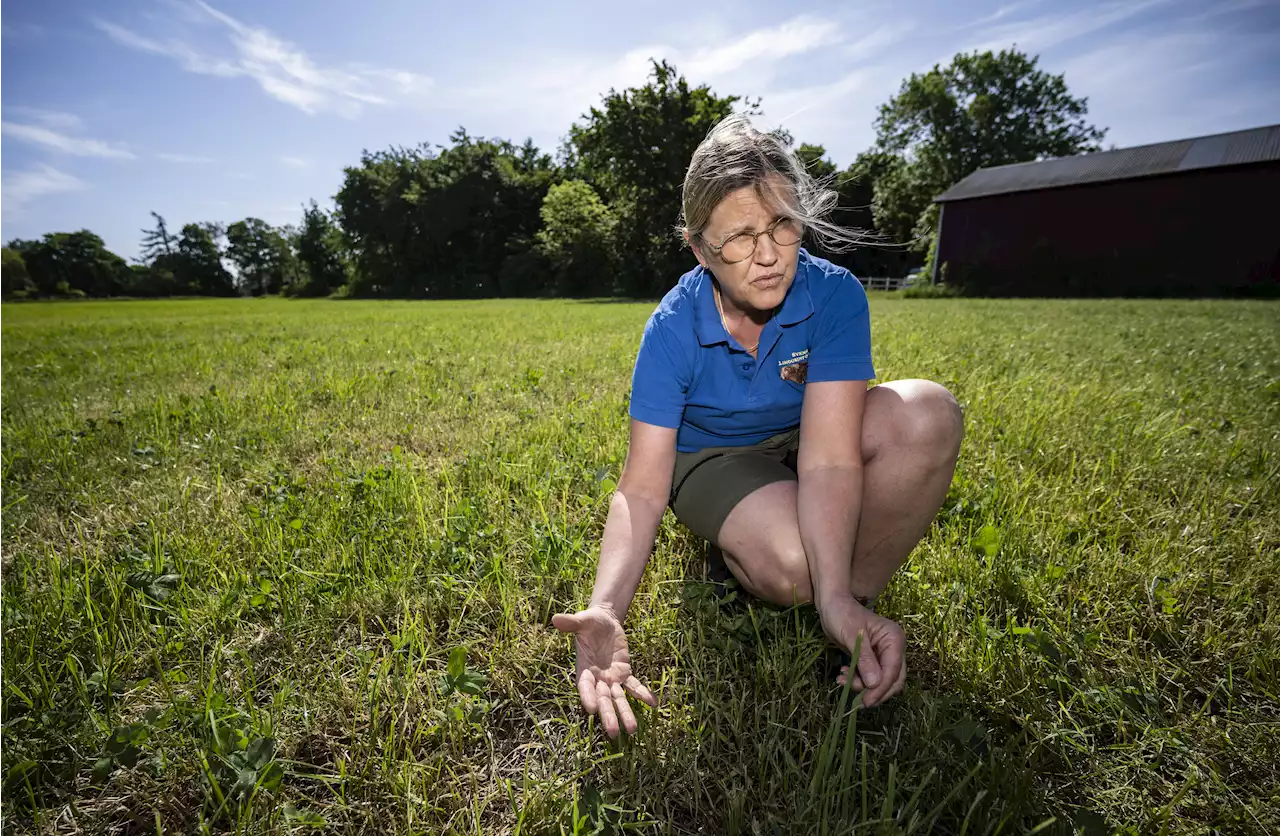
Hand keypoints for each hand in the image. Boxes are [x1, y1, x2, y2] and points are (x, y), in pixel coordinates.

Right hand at [551, 606, 656, 737]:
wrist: (604, 621)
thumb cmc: (590, 622)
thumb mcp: (582, 621)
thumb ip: (571, 623)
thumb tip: (556, 619)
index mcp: (583, 668)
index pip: (585, 686)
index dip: (587, 697)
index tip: (590, 709)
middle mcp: (597, 679)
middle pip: (602, 700)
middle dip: (608, 715)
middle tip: (613, 733)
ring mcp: (611, 679)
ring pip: (618, 699)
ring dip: (625, 713)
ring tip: (633, 729)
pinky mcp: (624, 674)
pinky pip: (634, 686)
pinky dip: (642, 694)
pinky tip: (653, 703)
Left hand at [817, 594, 905, 707]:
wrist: (831, 604)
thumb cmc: (841, 614)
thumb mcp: (852, 636)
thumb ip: (864, 659)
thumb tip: (875, 684)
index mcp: (894, 639)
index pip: (893, 671)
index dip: (881, 688)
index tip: (867, 701)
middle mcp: (893, 647)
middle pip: (892, 679)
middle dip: (875, 691)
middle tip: (858, 702)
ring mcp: (883, 654)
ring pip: (880, 680)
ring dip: (863, 686)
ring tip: (842, 680)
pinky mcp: (872, 658)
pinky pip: (870, 676)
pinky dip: (858, 680)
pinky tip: (843, 676)